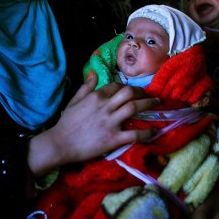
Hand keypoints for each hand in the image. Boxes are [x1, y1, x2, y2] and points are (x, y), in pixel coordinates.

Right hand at [28, 75, 158, 176]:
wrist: (60, 143)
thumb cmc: (66, 123)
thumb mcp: (74, 101)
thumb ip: (85, 87)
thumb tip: (94, 74)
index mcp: (95, 97)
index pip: (116, 86)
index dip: (127, 87)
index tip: (132, 91)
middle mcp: (105, 106)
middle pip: (129, 93)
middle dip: (142, 92)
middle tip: (149, 95)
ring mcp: (110, 122)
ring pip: (134, 108)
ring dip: (148, 104)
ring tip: (157, 104)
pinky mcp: (113, 138)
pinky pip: (134, 134)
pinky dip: (146, 132)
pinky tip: (154, 131)